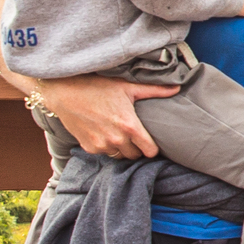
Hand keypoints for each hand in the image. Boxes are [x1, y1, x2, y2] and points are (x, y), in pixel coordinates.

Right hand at [38, 75, 179, 158]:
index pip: (149, 151)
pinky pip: (105, 154)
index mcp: (129, 126)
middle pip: (135, 155)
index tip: (151, 142)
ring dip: (123, 149)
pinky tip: (106, 134)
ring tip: (122, 135)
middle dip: (137, 148)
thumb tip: (177, 87)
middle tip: (136, 136)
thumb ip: (154, 90)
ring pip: (120, 157)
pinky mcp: (89, 148)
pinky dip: (108, 148)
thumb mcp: (127, 87)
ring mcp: (101, 145)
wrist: (65, 93)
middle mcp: (116, 139)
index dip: (152, 148)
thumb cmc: (98, 87)